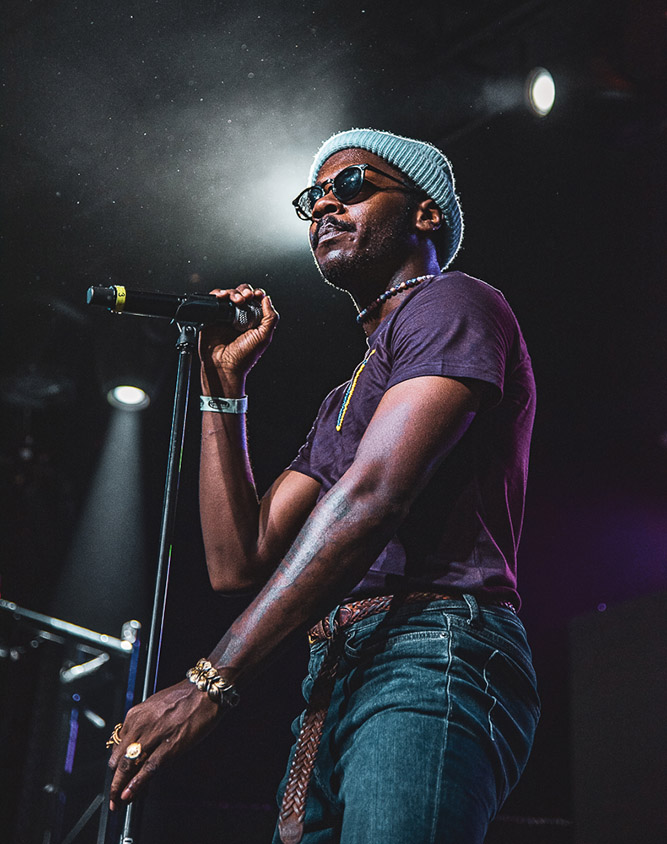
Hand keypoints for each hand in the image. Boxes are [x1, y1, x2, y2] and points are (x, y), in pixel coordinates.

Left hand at [108, 680, 221, 810]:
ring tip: (117, 802)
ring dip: (120, 787)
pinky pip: (148, 768)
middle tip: (112, 796)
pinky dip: (136, 784)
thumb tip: (138, 745)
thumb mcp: (156, 706)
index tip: (115, 778)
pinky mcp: (169, 746)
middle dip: (114, 781)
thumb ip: (144, 725)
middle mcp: (140, 725)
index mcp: (135, 715)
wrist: (206, 691)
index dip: (115, 767)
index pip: (117, 747)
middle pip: (118, 759)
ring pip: (128, 766)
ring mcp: (153, 736)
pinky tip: (130, 795)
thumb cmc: (185, 697)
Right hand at [200, 285, 277, 393]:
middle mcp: (239, 316)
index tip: (257, 295)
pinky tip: (222, 297)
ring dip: (233, 292)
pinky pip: (214, 300)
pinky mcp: (212, 316)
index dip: (256, 294)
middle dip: (245, 291)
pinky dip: (218, 294)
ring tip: (237, 300)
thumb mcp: (264, 336)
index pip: (255, 300)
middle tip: (246, 297)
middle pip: (242, 293)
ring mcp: (226, 316)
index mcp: (253, 320)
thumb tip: (267, 299)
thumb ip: (270, 317)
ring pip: (229, 294)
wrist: (224, 366)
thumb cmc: (243, 357)